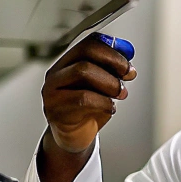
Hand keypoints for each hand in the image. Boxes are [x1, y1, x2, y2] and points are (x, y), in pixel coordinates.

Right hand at [38, 35, 136, 181]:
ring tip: (120, 94)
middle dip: (113, 62)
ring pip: (83, 71)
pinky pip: (83, 98)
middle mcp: (56, 73)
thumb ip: (112, 68)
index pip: (88, 43)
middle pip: (85, 53)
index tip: (128, 63)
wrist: (74, 138)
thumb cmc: (88, 111)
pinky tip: (109, 108)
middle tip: (129, 75)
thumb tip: (127, 51)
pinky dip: (103, 102)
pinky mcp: (54, 108)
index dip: (112, 50)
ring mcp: (52, 90)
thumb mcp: (103, 86)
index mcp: (68, 63)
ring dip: (110, 82)